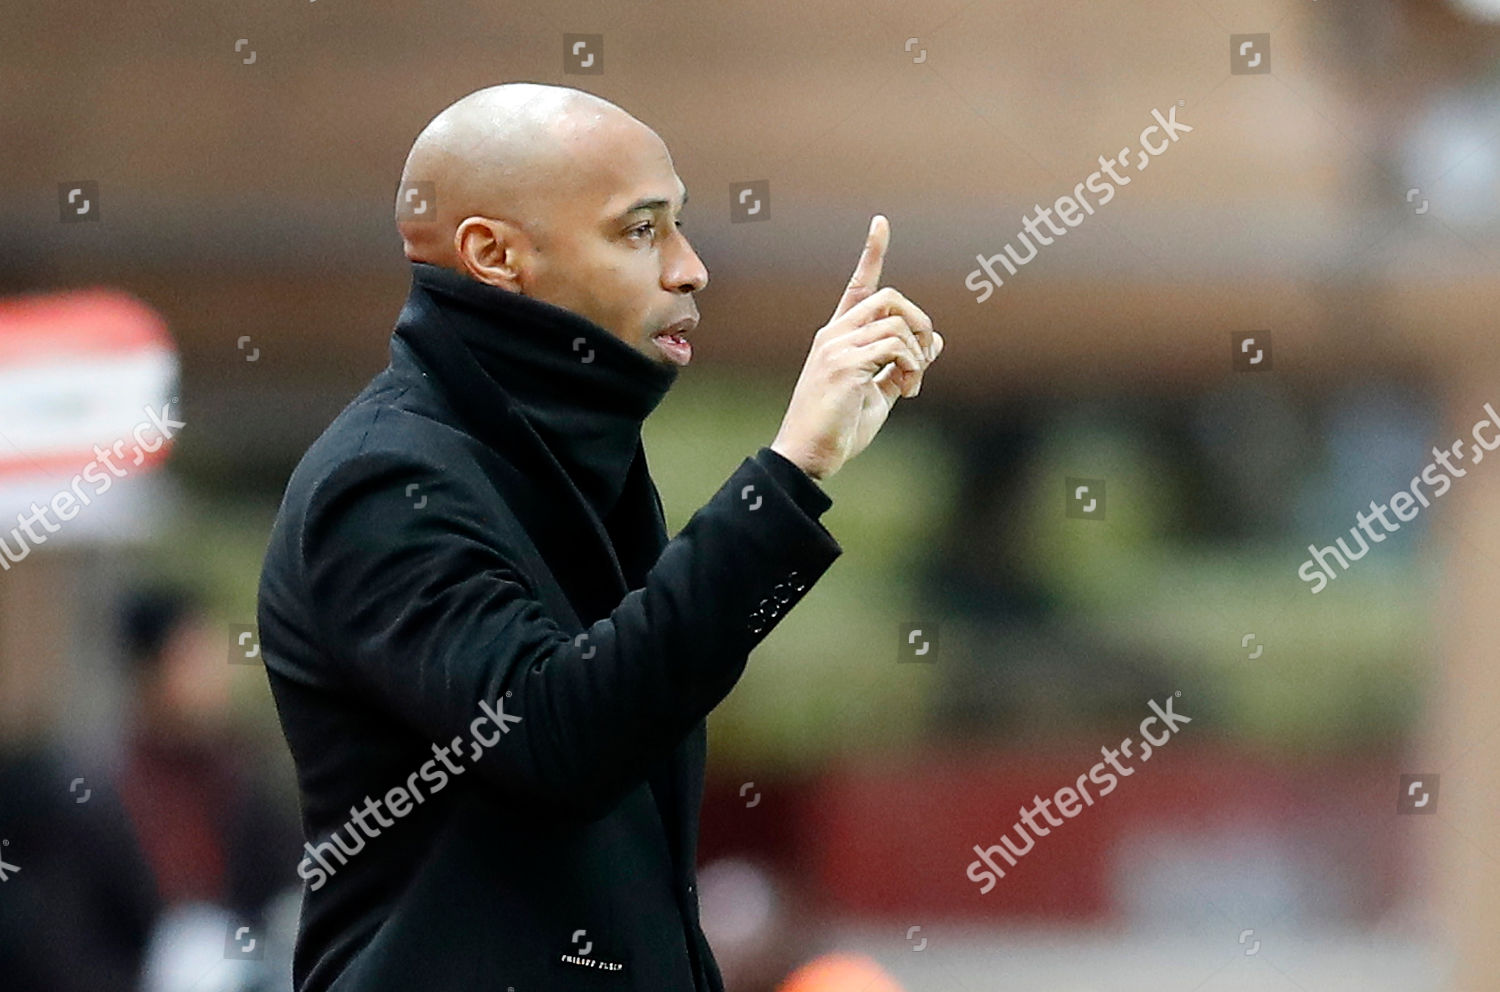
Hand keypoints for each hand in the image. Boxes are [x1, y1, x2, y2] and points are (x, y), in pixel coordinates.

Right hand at [770, 215, 943, 480]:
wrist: (807, 457)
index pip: (858, 286)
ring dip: (918, 355)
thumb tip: (934, 341)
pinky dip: (912, 367)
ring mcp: (837, 347)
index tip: (881, 223)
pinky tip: (908, 391)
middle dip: (919, 321)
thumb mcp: (879, 394)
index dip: (872, 253)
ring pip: (897, 323)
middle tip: (923, 359)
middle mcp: (834, 335)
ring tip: (912, 386)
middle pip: (890, 298)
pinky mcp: (844, 365)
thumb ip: (902, 366)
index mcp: (838, 338)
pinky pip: (895, 348)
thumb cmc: (838, 429)